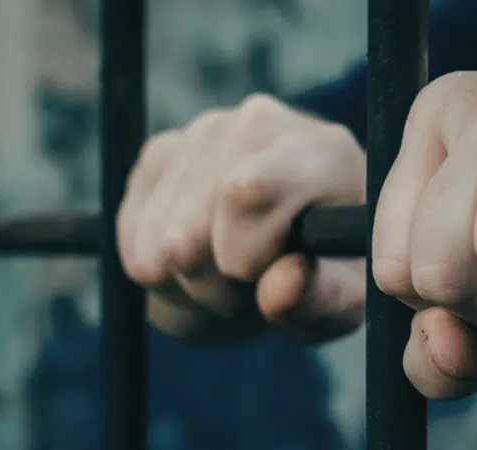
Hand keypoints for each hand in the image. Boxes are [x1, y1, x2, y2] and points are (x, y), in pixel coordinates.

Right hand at [119, 95, 365, 341]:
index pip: (247, 191)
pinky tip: (199, 259)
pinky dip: (158, 266)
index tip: (260, 276)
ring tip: (231, 274)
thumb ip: (321, 297)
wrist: (292, 250)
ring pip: (160, 234)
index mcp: (323, 152)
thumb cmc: (329, 273)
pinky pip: (133, 232)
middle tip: (250, 287)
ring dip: (188, 277)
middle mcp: (261, 124)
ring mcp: (204, 131)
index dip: (243, 254)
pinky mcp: (160, 152)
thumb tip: (281, 286)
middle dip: (216, 279)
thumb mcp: (343, 298)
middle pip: (195, 222)